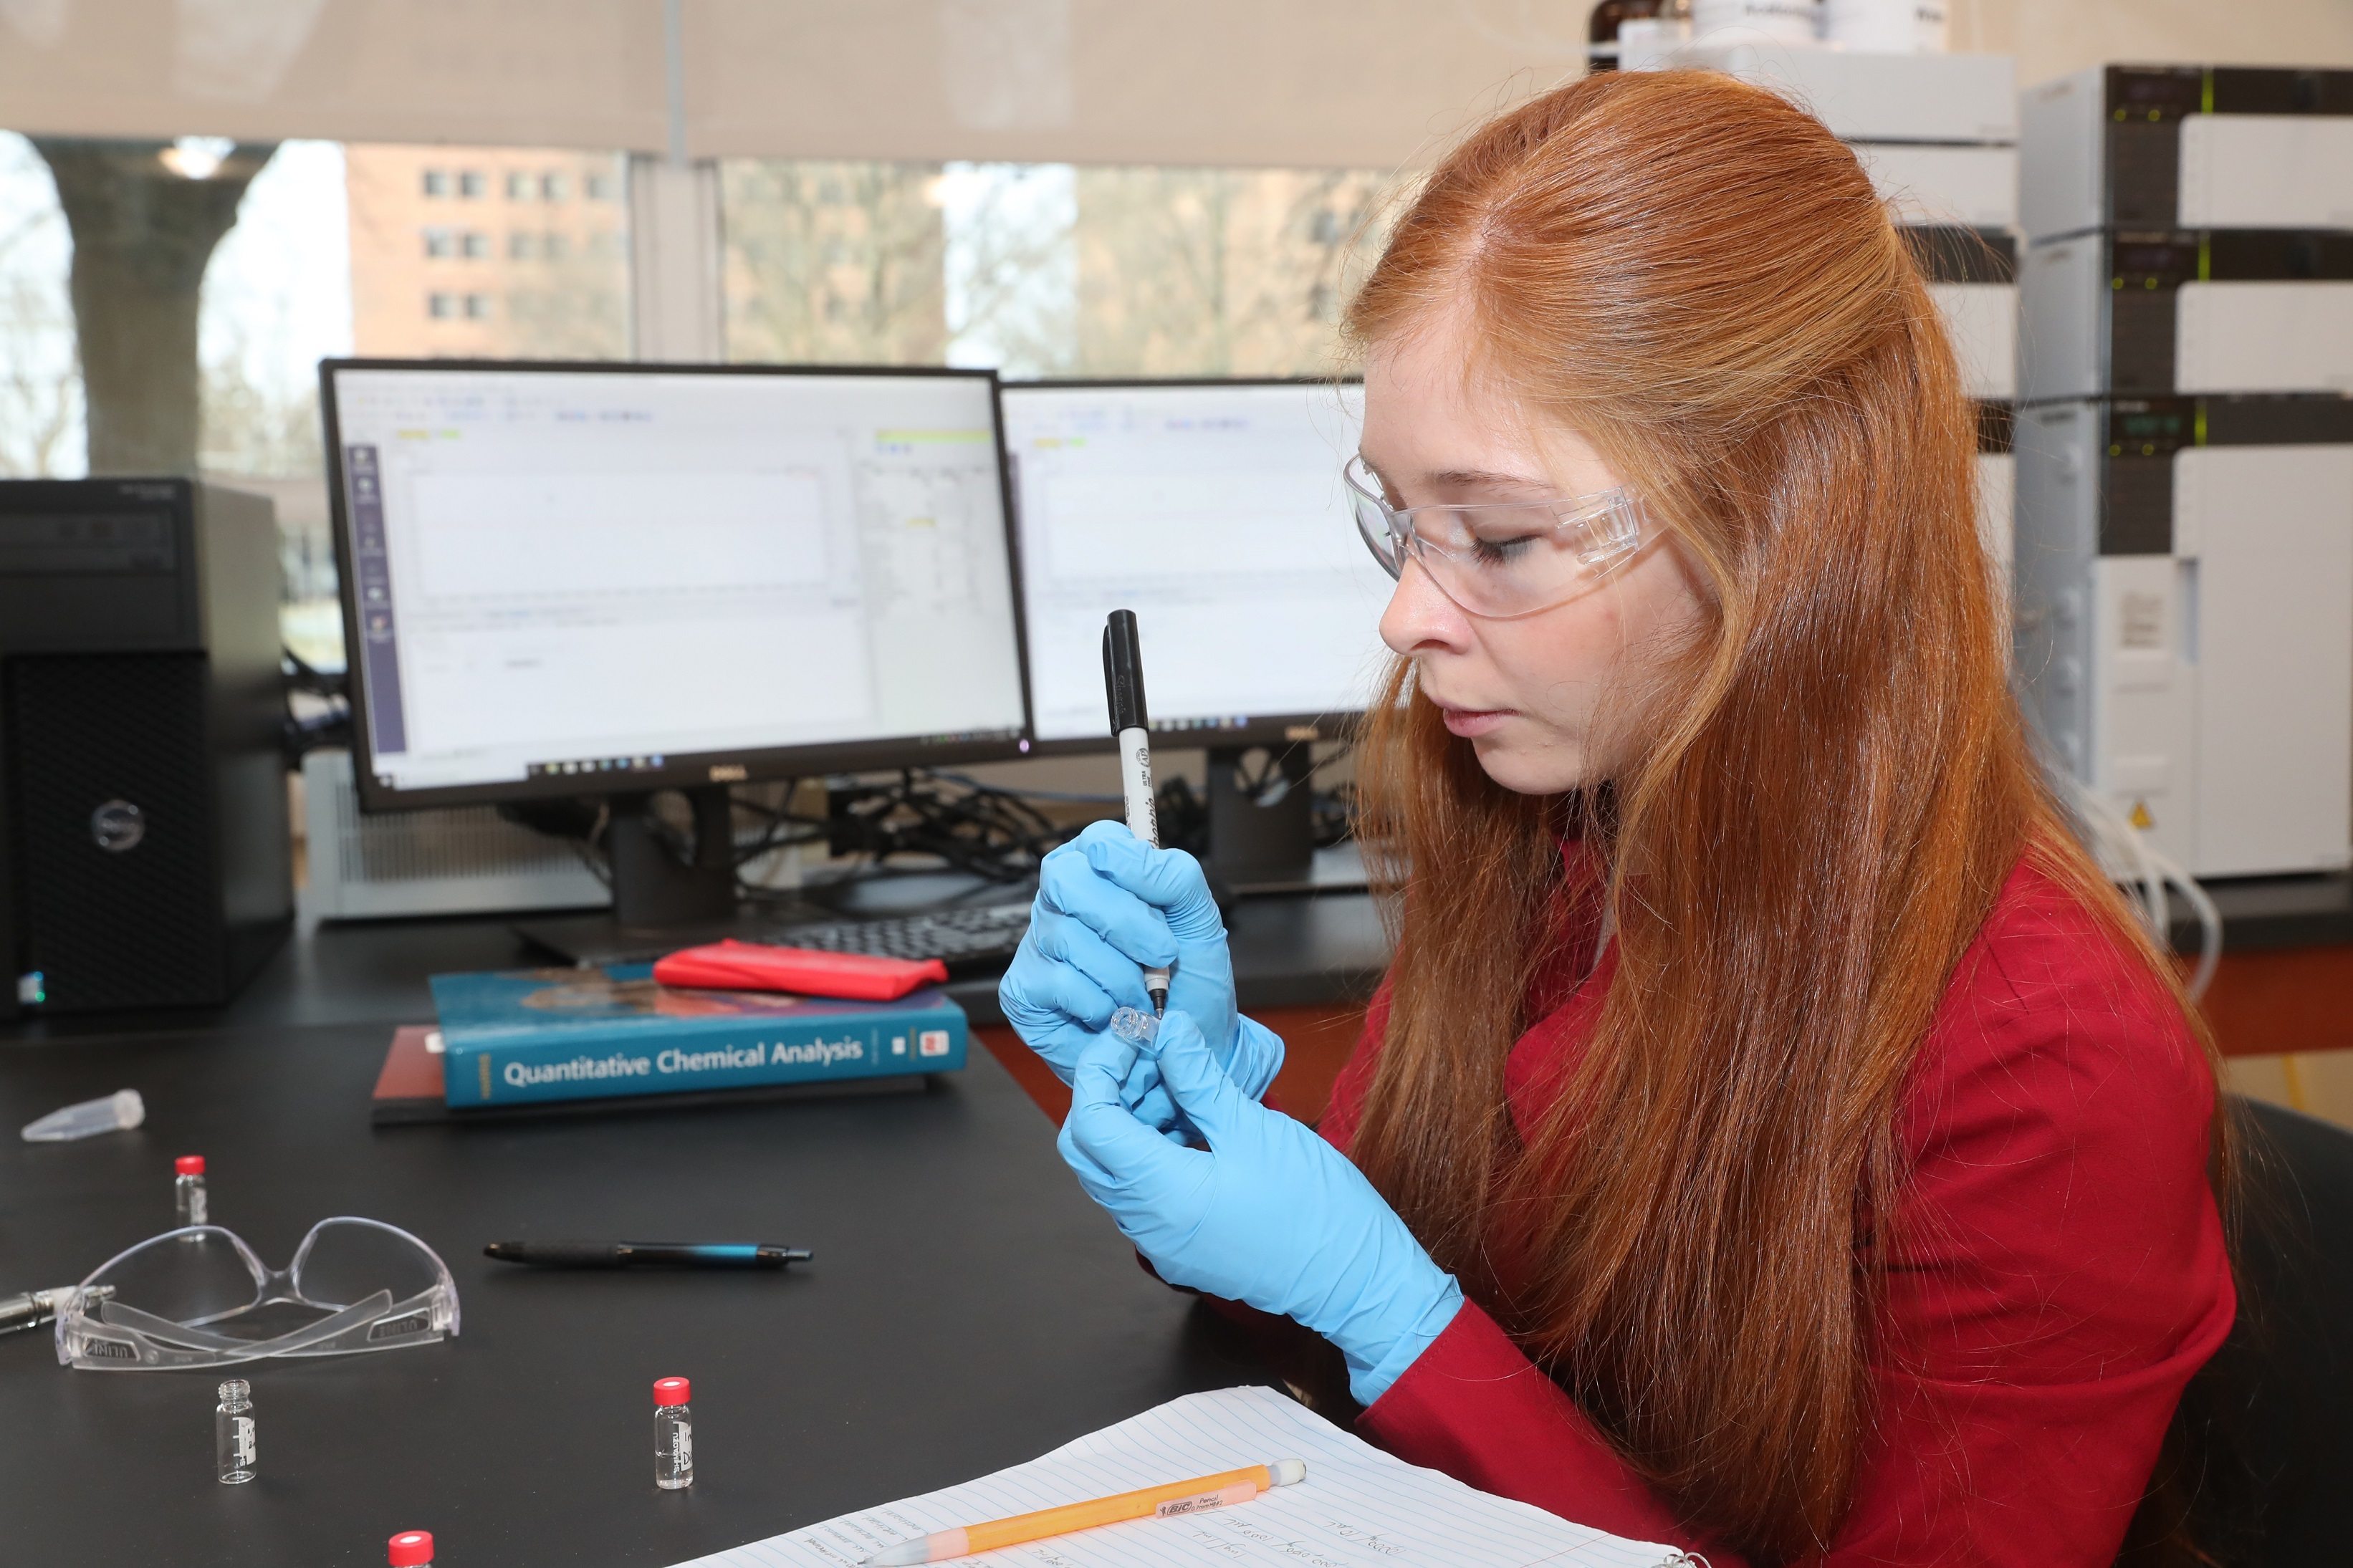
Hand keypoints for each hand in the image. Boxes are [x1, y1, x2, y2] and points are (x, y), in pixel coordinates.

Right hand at [1000, 821, 1281, 1108]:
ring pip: (1067, 936)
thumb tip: (1114, 852)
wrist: (1184, 1053)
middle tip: (1162, 955)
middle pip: (1067, 879)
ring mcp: (1039, 944)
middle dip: (1124, 921)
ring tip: (1144, 996)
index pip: (1098, 842)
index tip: (1160, 903)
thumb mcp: (1199, 923)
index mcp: (1104, 874)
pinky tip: (1113, 1015)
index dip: (1128, 867)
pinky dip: (1099, 1004)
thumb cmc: (1190, 985)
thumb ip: (1171, 875)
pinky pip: (1058, 983)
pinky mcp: (1025, 990)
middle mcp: (1063, 901)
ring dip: (1122, 975)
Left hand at [1059, 1010, 1460, 1405]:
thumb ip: (1199, 1079)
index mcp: (1160, 1193)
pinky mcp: (1179, 1247)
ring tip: (1174, 1082)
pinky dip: (1147, 1152)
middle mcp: (1145, 1224)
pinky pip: (1140, 1194)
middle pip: (1087, 1149)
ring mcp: (1160, 1242)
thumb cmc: (1314, 1209)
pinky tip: (1188, 1122)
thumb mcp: (1255, 1129)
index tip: (1133, 1036)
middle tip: (1148, 1055)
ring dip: (1128, 1122)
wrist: (1353, 1281)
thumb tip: (1167, 1032)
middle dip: (1105, 1093)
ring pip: (1112, 1172)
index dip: (1100, 1068)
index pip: (1091, 1121)